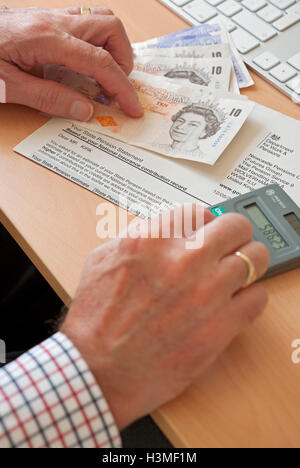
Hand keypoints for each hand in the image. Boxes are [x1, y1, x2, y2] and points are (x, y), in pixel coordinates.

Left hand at [0, 6, 142, 119]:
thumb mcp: (10, 86)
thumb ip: (50, 98)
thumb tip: (86, 110)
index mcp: (46, 39)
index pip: (99, 62)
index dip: (121, 87)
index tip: (132, 107)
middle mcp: (55, 21)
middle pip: (110, 29)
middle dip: (124, 61)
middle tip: (117, 89)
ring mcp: (53, 17)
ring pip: (101, 21)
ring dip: (113, 49)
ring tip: (106, 78)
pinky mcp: (49, 19)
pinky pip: (86, 24)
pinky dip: (98, 45)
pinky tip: (88, 66)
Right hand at [61, 206, 269, 429]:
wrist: (97, 370)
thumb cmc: (95, 320)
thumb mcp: (103, 259)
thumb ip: (140, 237)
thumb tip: (170, 231)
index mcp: (151, 241)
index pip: (198, 212)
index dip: (204, 222)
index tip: (205, 233)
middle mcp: (182, 261)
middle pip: (235, 227)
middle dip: (233, 235)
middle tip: (228, 248)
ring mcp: (206, 293)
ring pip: (255, 258)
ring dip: (246, 264)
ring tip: (234, 276)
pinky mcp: (221, 327)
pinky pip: (258, 296)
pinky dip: (249, 297)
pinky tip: (233, 304)